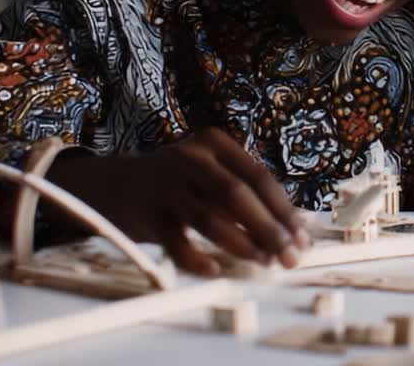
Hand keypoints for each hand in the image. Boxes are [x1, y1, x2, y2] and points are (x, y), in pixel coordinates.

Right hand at [48, 128, 310, 275]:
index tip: (302, 238)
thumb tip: (294, 229)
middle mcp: (190, 157)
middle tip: (288, 257)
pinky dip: (197, 259)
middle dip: (268, 229)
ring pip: (209, 217)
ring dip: (241, 244)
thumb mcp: (210, 175)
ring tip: (262, 263)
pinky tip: (214, 270)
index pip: (258, 177)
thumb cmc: (178, 185)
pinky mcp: (145, 211)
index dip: (283, 209)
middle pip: (237, 195)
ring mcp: (165, 183)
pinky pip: (176, 242)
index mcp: (214, 143)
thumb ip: (246, 194)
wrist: (111, 185)